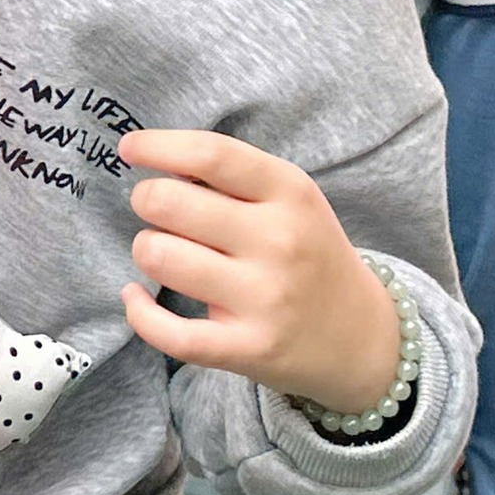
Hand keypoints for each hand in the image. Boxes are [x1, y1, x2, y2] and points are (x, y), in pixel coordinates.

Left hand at [118, 129, 402, 413]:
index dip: (157, 146)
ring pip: (158, 256)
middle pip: (167, 202)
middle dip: (146, 201)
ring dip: (146, 251)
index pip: (211, 154)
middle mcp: (280, 241)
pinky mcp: (250, 349)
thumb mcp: (290, 200)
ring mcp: (266, 298)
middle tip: (156, 211)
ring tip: (165, 255)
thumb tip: (155, 157)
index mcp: (290, 192)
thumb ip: (231, 176)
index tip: (130, 148)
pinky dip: (138, 312)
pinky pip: (169, 332)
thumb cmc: (308, 254)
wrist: (365, 339)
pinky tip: (135, 296)